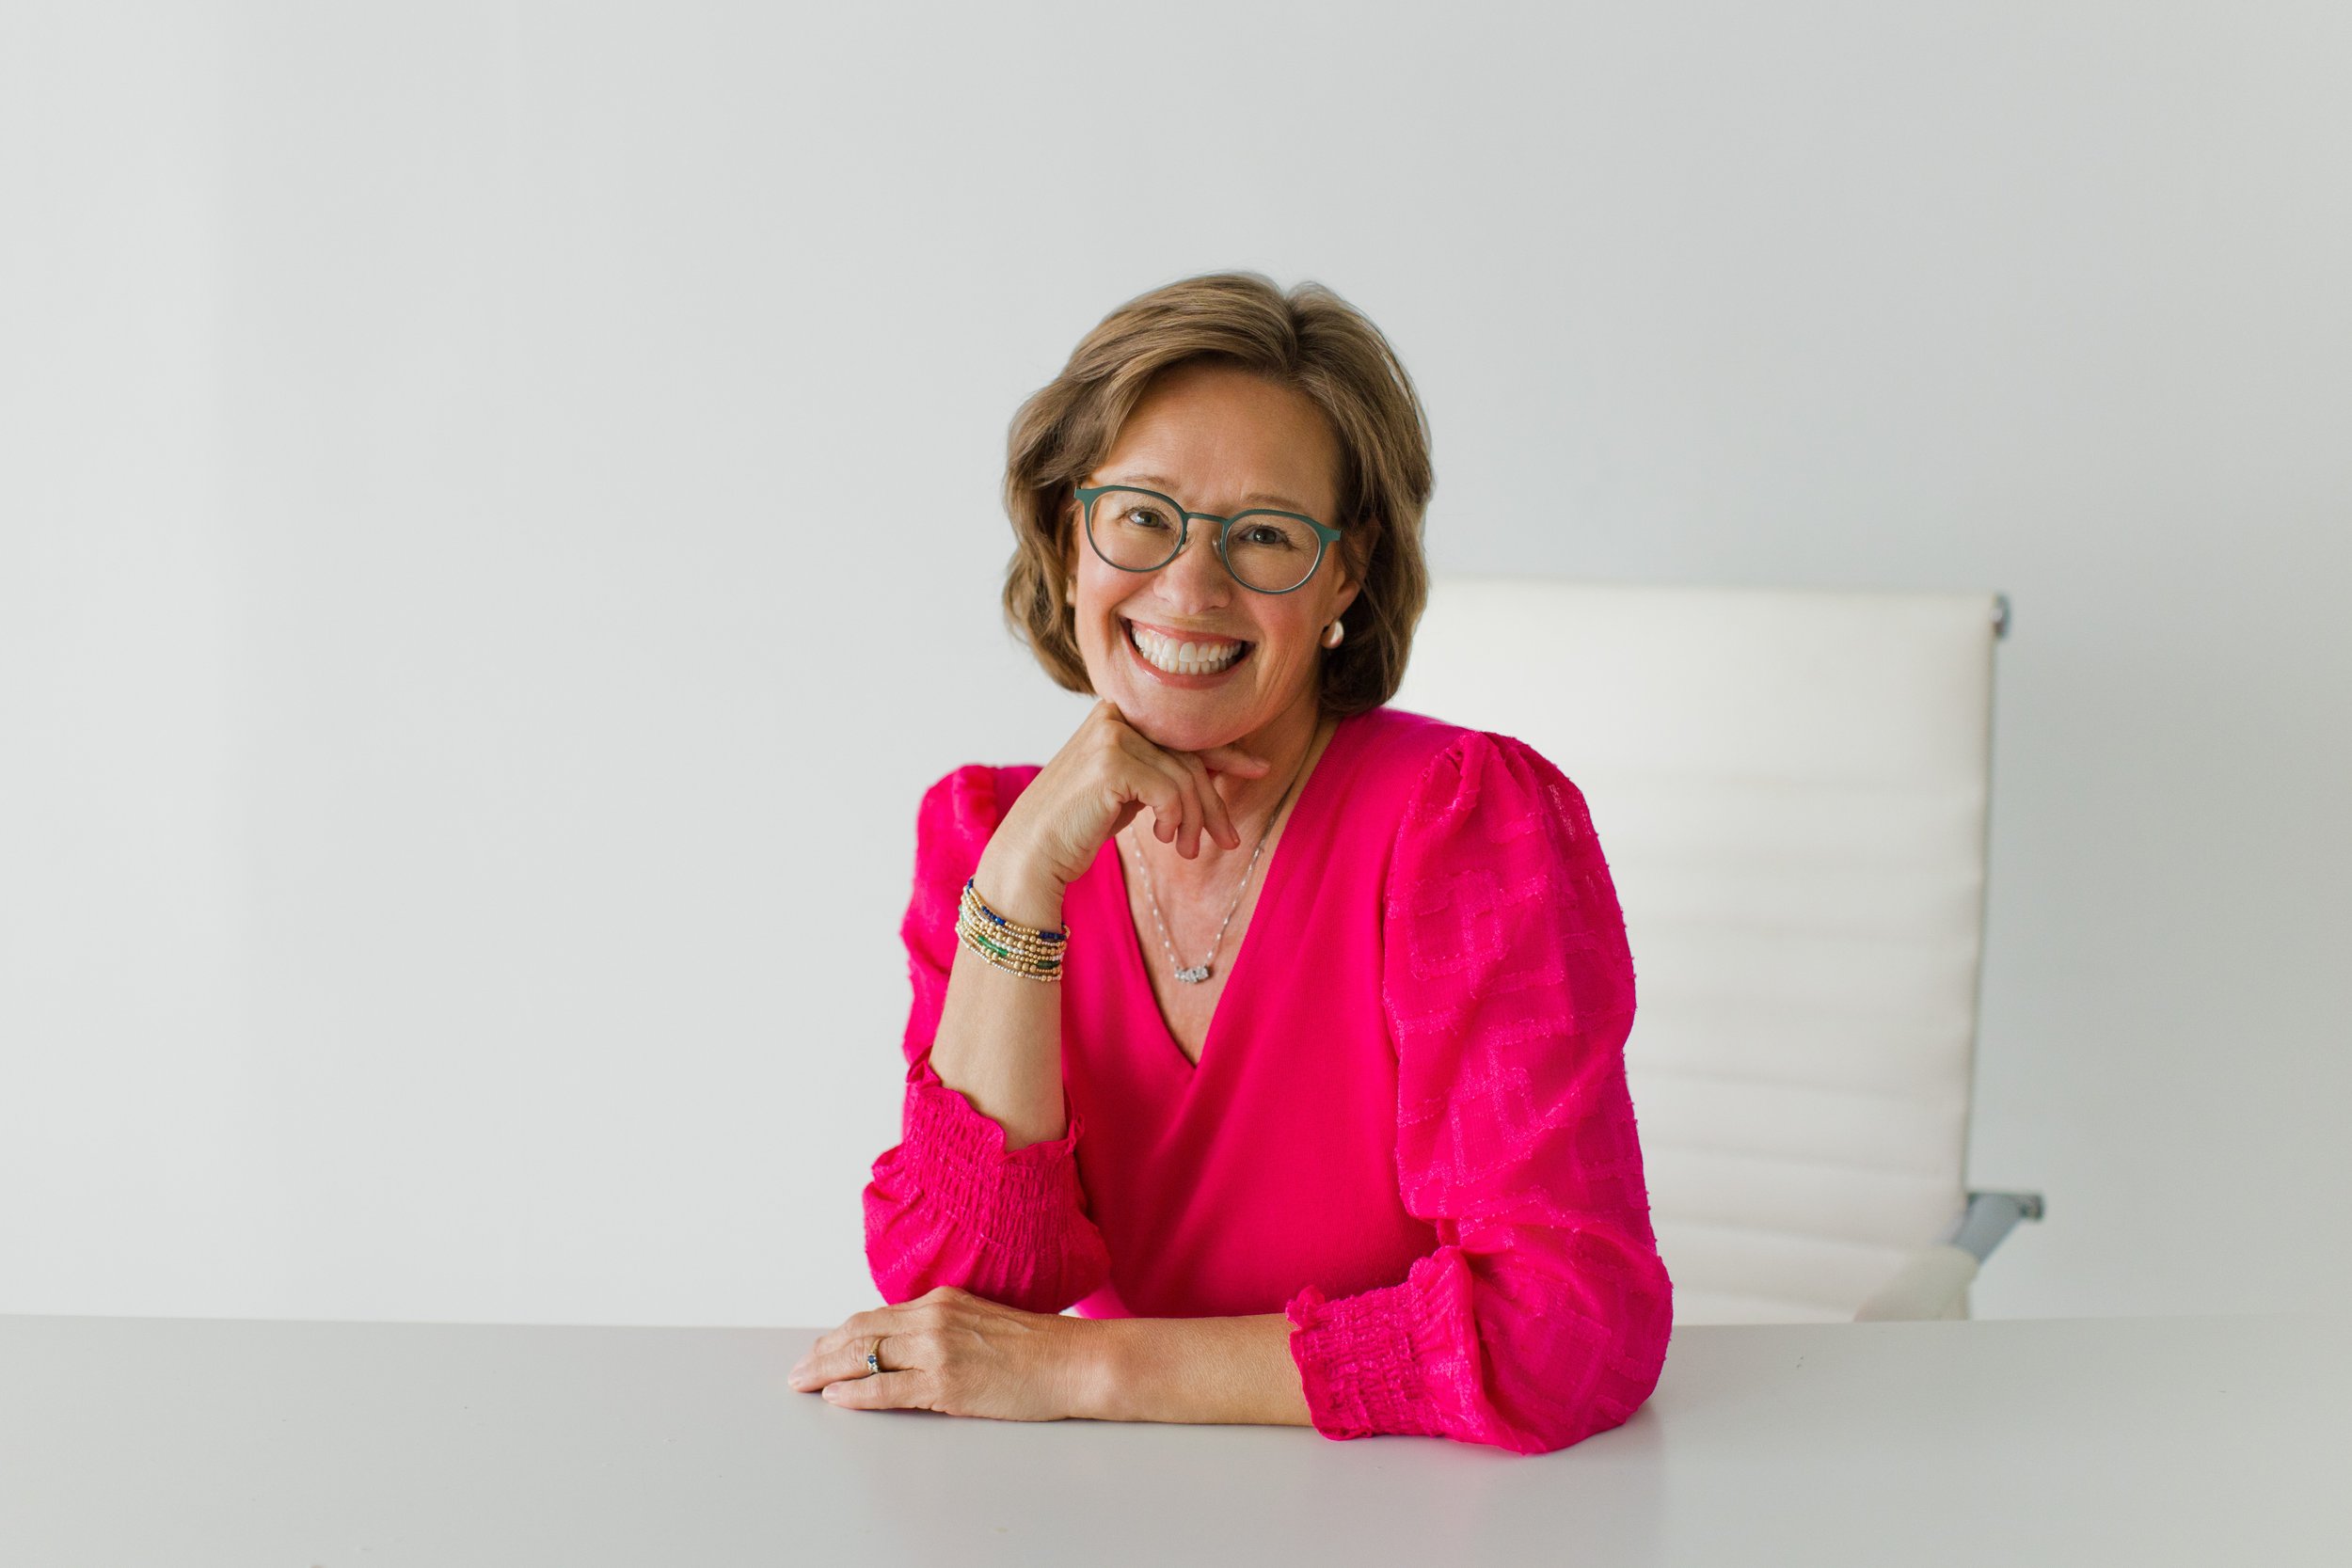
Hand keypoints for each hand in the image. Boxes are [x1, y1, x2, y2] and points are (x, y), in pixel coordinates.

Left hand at [787, 1285, 1100, 1421]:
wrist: (1075, 1360)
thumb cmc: (1037, 1348)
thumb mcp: (981, 1322)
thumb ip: (942, 1328)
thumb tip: (906, 1348)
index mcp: (942, 1301)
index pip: (875, 1316)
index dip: (840, 1334)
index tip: (820, 1347)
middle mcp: (934, 1318)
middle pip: (860, 1333)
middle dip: (823, 1352)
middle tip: (798, 1370)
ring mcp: (939, 1349)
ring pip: (866, 1357)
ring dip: (828, 1371)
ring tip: (804, 1383)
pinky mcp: (947, 1382)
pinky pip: (888, 1388)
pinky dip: (857, 1393)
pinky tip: (837, 1397)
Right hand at [990, 699, 1272, 893]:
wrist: (1031, 854)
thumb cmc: (1077, 826)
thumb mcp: (1128, 791)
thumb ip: (1161, 771)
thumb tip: (1220, 766)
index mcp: (1117, 715)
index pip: (1184, 733)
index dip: (1226, 754)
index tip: (1259, 770)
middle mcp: (1113, 715)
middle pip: (1189, 757)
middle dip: (1213, 802)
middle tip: (1228, 840)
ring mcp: (1110, 735)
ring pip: (1184, 778)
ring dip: (1194, 821)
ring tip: (1189, 851)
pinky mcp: (1110, 762)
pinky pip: (1169, 792)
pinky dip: (1174, 820)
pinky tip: (1163, 839)